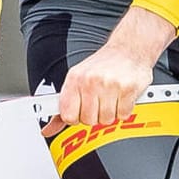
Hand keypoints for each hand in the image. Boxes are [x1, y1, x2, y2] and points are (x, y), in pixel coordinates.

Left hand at [54, 8, 175, 128]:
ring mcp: (109, 85)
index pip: (67, 115)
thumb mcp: (78, 79)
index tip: (80, 112)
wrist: (130, 48)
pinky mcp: (127, 89)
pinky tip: (122, 97)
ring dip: (111, 113)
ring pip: (106, 120)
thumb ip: (64, 106)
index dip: (75, 117)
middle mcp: (90, 81)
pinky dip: (124, 109)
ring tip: (111, 97)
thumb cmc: (104, 65)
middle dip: (95, 115)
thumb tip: (48, 129)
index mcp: (74, 79)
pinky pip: (122, 115)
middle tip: (100, 102)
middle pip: (88, 120)